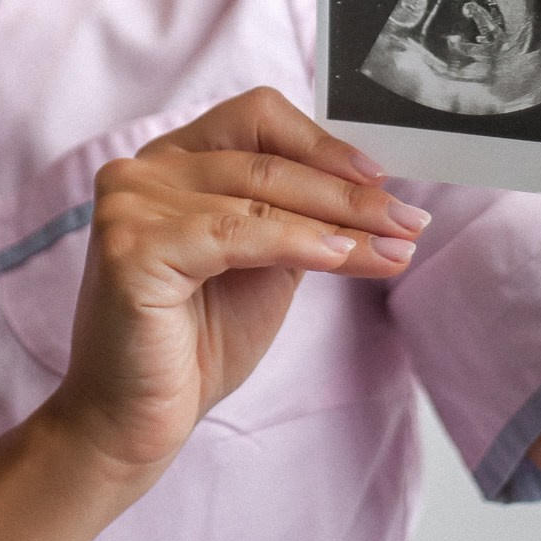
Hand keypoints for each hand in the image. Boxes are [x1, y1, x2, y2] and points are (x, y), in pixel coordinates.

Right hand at [41, 89, 427, 479]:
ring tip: (395, 247)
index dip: (322, 143)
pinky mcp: (130, 246)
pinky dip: (298, 243)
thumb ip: (299, 216)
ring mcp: (130, 203)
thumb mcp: (265, 261)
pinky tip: (341, 258)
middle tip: (410, 220)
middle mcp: (144, 169)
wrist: (134, 422)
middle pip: (266, 159)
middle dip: (350, 194)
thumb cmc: (197, 342)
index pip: (256, 118)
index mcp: (173, 160)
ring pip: (260, 195)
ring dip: (340, 223)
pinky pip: (236, 233)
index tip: (382, 178)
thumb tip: (379, 192)